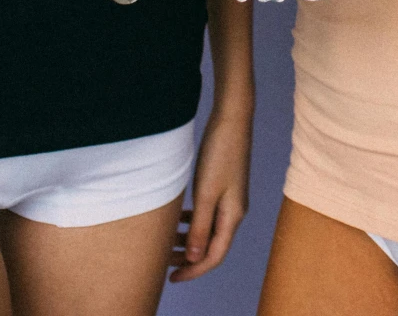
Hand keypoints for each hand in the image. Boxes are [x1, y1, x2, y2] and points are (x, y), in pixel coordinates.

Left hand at [168, 105, 249, 281]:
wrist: (232, 120)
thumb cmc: (219, 153)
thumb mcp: (205, 193)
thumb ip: (199, 226)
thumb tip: (194, 258)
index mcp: (233, 215)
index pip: (214, 255)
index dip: (193, 270)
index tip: (171, 278)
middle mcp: (234, 211)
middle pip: (211, 245)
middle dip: (188, 258)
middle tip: (163, 265)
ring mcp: (229, 199)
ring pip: (207, 230)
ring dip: (188, 240)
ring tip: (165, 244)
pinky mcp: (223, 187)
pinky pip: (207, 214)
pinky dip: (191, 222)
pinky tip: (175, 219)